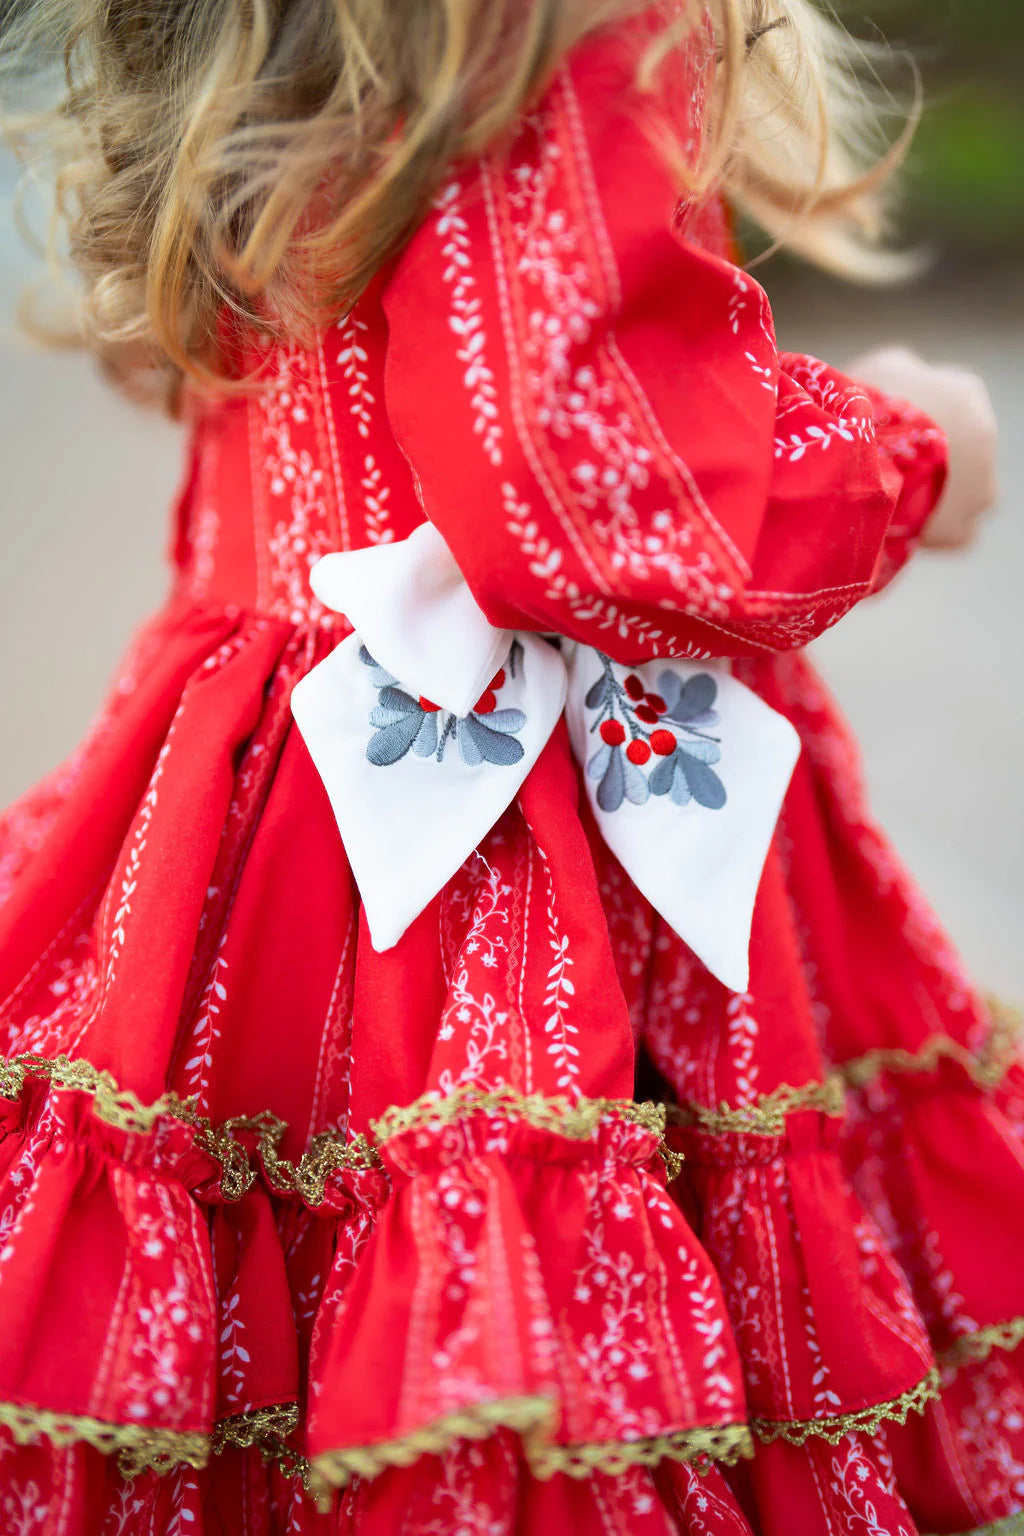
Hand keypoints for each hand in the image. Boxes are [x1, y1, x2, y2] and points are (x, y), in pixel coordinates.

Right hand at [847, 346, 998, 550]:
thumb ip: (904, 372)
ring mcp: (980, 488)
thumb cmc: (869, 409)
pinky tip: (907, 523)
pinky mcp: (961, 530)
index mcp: (966, 393)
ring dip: (941, 492)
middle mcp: (985, 439)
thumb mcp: (881, 367)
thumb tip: (905, 379)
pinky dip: (935, 528)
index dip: (920, 411)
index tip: (893, 425)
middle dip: (935, 454)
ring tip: (900, 496)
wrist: (860, 462)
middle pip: (962, 447)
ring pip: (967, 492)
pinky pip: (954, 531)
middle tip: (894, 462)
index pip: (951, 397)